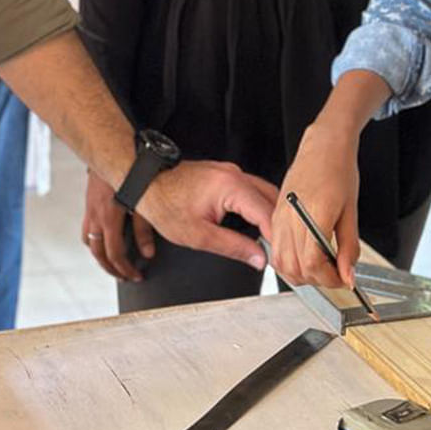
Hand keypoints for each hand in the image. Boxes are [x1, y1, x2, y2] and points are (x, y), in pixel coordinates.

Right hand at [81, 172, 153, 280]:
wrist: (113, 148)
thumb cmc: (130, 171)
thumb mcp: (143, 202)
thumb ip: (145, 230)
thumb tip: (148, 253)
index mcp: (109, 219)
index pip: (115, 254)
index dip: (125, 269)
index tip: (135, 276)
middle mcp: (95, 216)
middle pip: (98, 253)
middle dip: (110, 268)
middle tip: (123, 276)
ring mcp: (90, 209)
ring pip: (89, 241)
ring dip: (99, 255)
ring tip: (111, 262)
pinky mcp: (90, 202)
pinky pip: (87, 227)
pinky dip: (94, 238)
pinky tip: (105, 236)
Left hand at [137, 160, 278, 270]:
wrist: (147, 184)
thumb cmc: (165, 205)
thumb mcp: (199, 235)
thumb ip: (233, 247)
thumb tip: (258, 257)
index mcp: (229, 186)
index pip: (267, 212)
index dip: (278, 236)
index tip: (283, 255)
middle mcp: (234, 174)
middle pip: (273, 200)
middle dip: (281, 226)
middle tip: (282, 251)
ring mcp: (231, 172)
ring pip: (266, 193)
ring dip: (272, 216)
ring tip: (274, 242)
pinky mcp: (227, 175)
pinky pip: (253, 190)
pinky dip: (261, 208)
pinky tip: (260, 226)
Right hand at [269, 120, 360, 288]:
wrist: (323, 147)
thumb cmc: (338, 171)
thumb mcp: (351, 212)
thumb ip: (349, 247)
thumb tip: (348, 275)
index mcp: (313, 215)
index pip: (312, 263)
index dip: (328, 278)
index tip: (343, 278)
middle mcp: (291, 217)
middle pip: (294, 267)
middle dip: (316, 280)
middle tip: (335, 273)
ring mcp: (279, 216)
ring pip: (281, 262)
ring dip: (300, 274)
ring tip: (320, 267)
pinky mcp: (275, 214)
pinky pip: (275, 248)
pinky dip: (289, 260)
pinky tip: (305, 256)